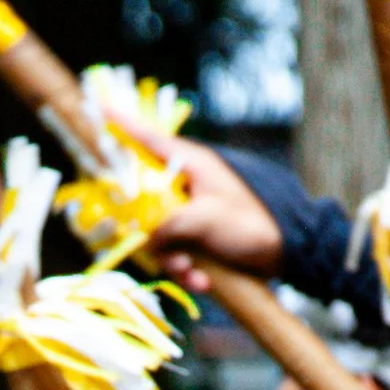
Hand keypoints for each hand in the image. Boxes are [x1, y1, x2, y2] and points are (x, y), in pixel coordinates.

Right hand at [134, 136, 284, 286]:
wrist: (291, 252)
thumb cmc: (253, 222)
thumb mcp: (205, 220)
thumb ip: (167, 225)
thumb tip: (146, 238)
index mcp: (189, 164)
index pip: (147, 138)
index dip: (120, 126)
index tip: (98, 107)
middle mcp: (186, 184)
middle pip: (143, 201)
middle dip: (153, 236)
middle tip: (167, 254)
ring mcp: (192, 211)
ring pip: (160, 235)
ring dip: (173, 261)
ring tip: (193, 274)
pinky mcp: (199, 236)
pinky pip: (178, 253)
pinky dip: (188, 270)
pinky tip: (203, 283)